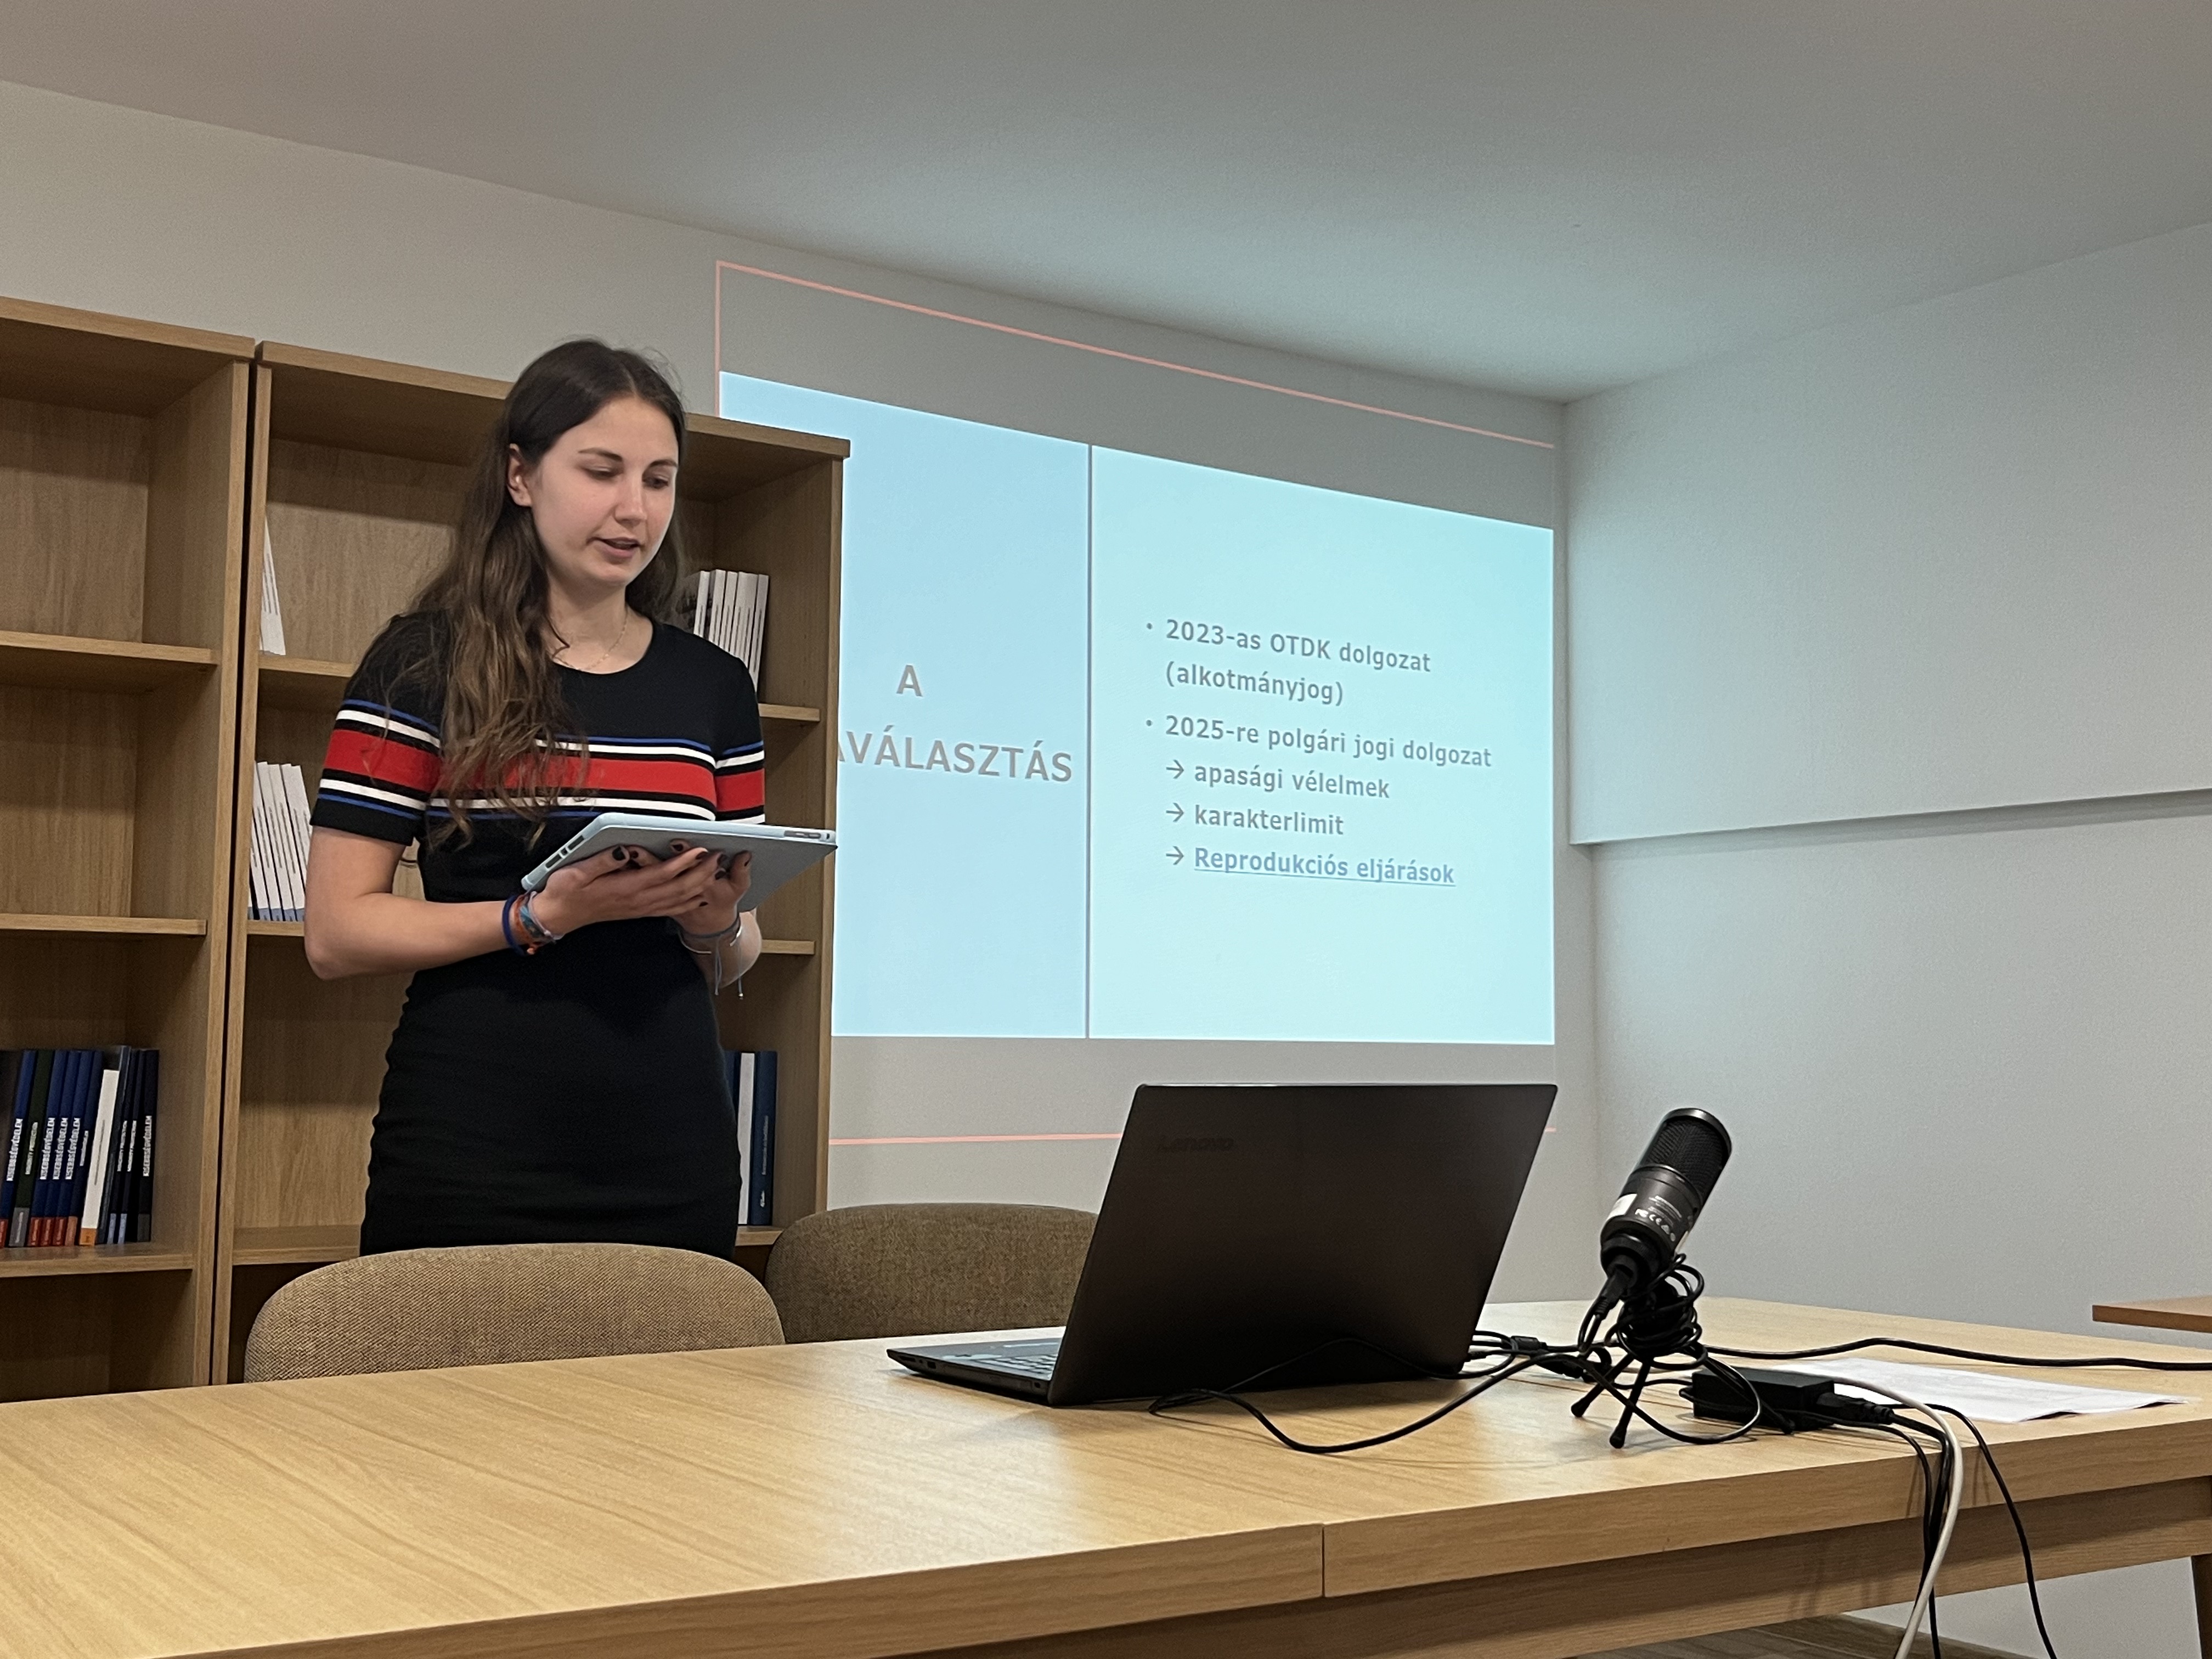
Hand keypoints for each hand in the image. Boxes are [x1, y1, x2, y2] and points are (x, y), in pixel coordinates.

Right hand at [532, 841, 745, 935]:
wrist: (558, 915)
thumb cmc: (565, 891)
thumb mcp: (575, 872)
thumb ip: (601, 861)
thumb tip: (623, 850)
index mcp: (624, 888)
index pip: (662, 874)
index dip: (684, 862)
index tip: (700, 849)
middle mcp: (637, 900)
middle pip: (678, 887)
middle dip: (701, 872)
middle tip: (718, 857)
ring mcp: (639, 908)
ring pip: (677, 899)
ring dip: (700, 886)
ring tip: (716, 872)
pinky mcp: (638, 911)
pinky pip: (669, 908)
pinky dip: (688, 902)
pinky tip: (700, 896)